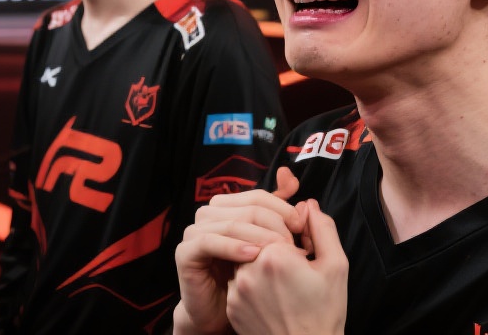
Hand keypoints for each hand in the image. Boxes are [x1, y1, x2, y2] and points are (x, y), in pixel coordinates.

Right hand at [173, 168, 304, 334]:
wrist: (221, 311)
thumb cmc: (246, 276)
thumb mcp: (266, 239)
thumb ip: (277, 208)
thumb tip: (290, 175)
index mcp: (227, 206)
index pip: (258, 196)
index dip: (283, 208)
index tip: (302, 226)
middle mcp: (209, 214)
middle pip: (247, 208)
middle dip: (275, 224)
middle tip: (294, 245)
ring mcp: (195, 231)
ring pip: (232, 223)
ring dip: (260, 237)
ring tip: (279, 253)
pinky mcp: (185, 252)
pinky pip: (210, 242)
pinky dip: (234, 247)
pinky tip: (253, 256)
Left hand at [226, 199, 347, 334]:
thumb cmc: (325, 313)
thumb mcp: (336, 266)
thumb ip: (323, 229)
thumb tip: (307, 205)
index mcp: (275, 255)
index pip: (277, 226)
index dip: (294, 238)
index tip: (306, 256)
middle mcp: (249, 270)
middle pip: (259, 240)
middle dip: (276, 250)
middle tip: (296, 272)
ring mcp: (237, 290)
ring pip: (246, 259)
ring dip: (261, 265)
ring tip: (284, 286)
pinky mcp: (232, 306)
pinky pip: (238, 281)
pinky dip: (253, 284)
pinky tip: (272, 298)